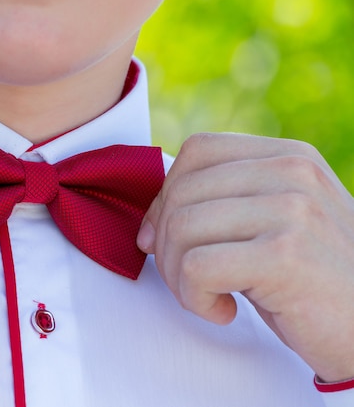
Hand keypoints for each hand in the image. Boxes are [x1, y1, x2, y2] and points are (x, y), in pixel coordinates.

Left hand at [138, 132, 353, 381]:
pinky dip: (196, 298)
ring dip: (178, 276)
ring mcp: (292, 210)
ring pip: (181, 227)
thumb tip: (149, 226)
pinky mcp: (285, 255)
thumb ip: (223, 206)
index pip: (197, 151)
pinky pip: (196, 267)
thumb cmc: (313, 284)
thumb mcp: (273, 226)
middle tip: (189, 281)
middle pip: (181, 192)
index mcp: (288, 156)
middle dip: (167, 245)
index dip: (166, 196)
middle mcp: (292, 172)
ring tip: (210, 297)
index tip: (165, 237)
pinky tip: (225, 311)